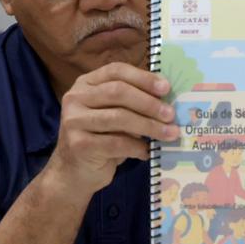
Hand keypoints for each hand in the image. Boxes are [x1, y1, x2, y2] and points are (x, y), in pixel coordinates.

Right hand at [46, 62, 177, 194]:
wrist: (74, 173)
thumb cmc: (101, 139)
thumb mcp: (115, 114)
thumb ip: (133, 103)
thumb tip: (167, 100)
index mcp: (85, 84)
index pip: (116, 71)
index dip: (143, 78)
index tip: (166, 88)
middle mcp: (75, 98)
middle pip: (118, 92)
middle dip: (149, 103)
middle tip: (171, 114)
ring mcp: (73, 121)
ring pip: (119, 117)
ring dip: (149, 126)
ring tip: (169, 134)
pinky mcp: (78, 144)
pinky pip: (116, 143)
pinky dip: (137, 147)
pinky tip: (148, 152)